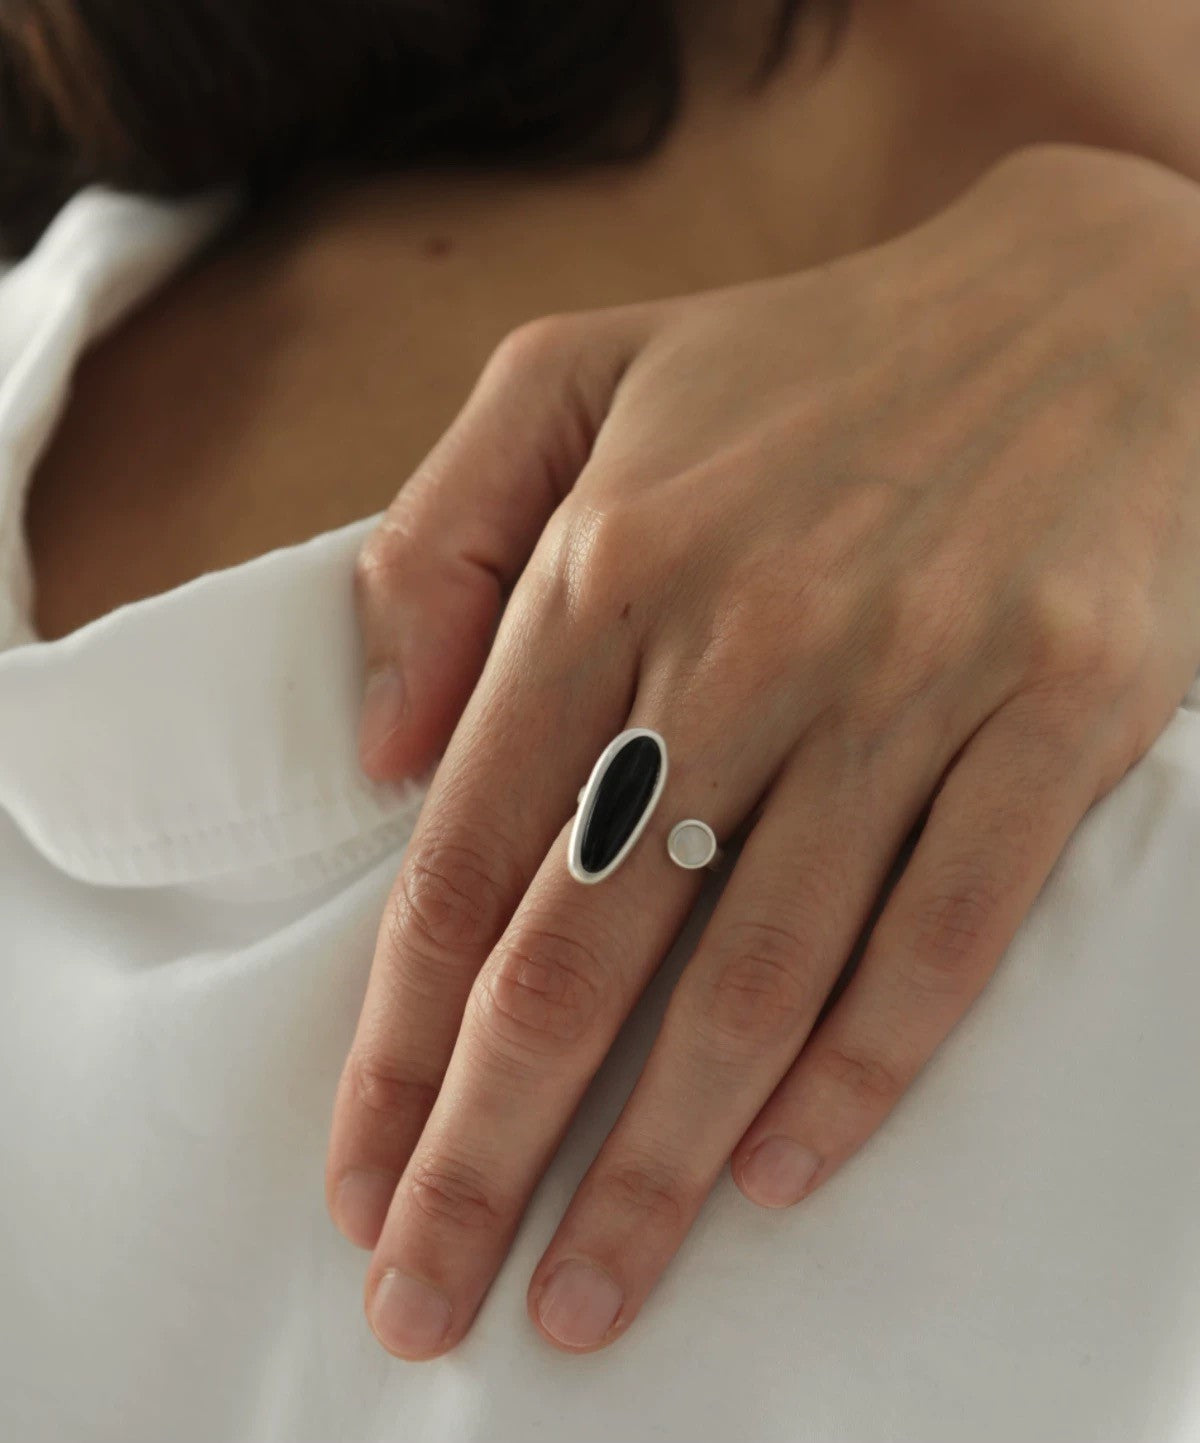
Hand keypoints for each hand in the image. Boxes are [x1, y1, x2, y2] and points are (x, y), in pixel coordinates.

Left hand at [328, 144, 1199, 1358]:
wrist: (1088, 301)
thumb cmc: (813, 362)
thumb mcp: (580, 377)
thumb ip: (446, 539)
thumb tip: (387, 748)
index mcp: (608, 563)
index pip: (468, 858)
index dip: (399, 1036)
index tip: (357, 1169)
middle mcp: (742, 638)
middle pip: (583, 952)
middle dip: (491, 1149)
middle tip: (431, 1295)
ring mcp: (907, 682)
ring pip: (754, 976)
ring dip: (660, 1163)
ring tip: (592, 1298)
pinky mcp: (1055, 714)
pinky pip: (944, 930)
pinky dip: (864, 1067)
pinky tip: (784, 1170)